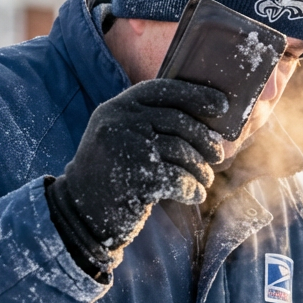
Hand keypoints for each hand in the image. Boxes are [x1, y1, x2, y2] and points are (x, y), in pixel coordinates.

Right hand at [47, 79, 226, 274]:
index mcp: (116, 107)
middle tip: (217, 156)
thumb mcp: (121, 137)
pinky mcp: (136, 179)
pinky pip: (179, 179)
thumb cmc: (111, 174)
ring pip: (182, 152)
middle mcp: (119, 122)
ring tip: (205, 180)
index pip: (163, 90)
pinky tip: (194, 195)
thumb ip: (149, 122)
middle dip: (204, 140)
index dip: (196, 95)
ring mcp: (126, 149)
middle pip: (179, 122)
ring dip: (200, 169)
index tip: (222, 106)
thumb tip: (205, 117)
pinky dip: (192, 189)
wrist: (80, 212)